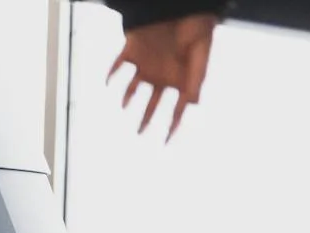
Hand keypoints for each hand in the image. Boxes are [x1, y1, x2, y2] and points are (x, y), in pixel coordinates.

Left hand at [109, 14, 219, 139]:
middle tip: (140, 133)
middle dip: (147, 118)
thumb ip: (196, 77)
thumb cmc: (197, 24)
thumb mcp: (201, 52)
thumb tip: (193, 104)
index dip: (172, 125)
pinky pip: (119, 64)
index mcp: (181, 77)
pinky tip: (109, 81)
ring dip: (128, 96)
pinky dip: (113, 72)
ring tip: (124, 106)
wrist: (179, 3)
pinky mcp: (133, 49)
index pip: (176, 107)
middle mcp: (163, 74)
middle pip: (152, 102)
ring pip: (134, 86)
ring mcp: (147, 63)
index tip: (167, 141)